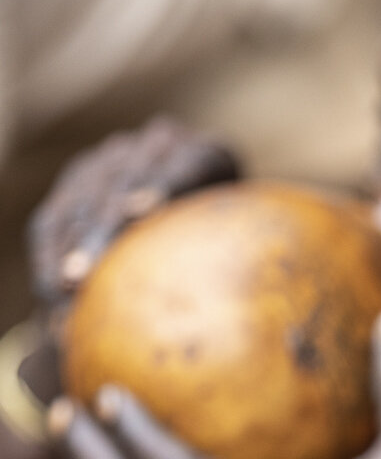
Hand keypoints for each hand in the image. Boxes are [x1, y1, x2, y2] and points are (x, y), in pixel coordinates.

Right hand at [28, 115, 238, 308]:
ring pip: (85, 199)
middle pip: (124, 180)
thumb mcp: (243, 252)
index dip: (161, 184)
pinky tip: (53, 288)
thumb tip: (248, 313)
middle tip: (92, 268)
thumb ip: (240, 260)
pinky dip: (53, 253)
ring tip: (67, 287)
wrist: (193, 237)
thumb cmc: (232, 256)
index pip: (188, 165)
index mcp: (208, 155)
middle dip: (104, 223)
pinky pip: (56, 218)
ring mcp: (113, 159)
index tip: (138, 212)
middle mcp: (158, 145)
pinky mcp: (78, 182)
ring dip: (74, 244)